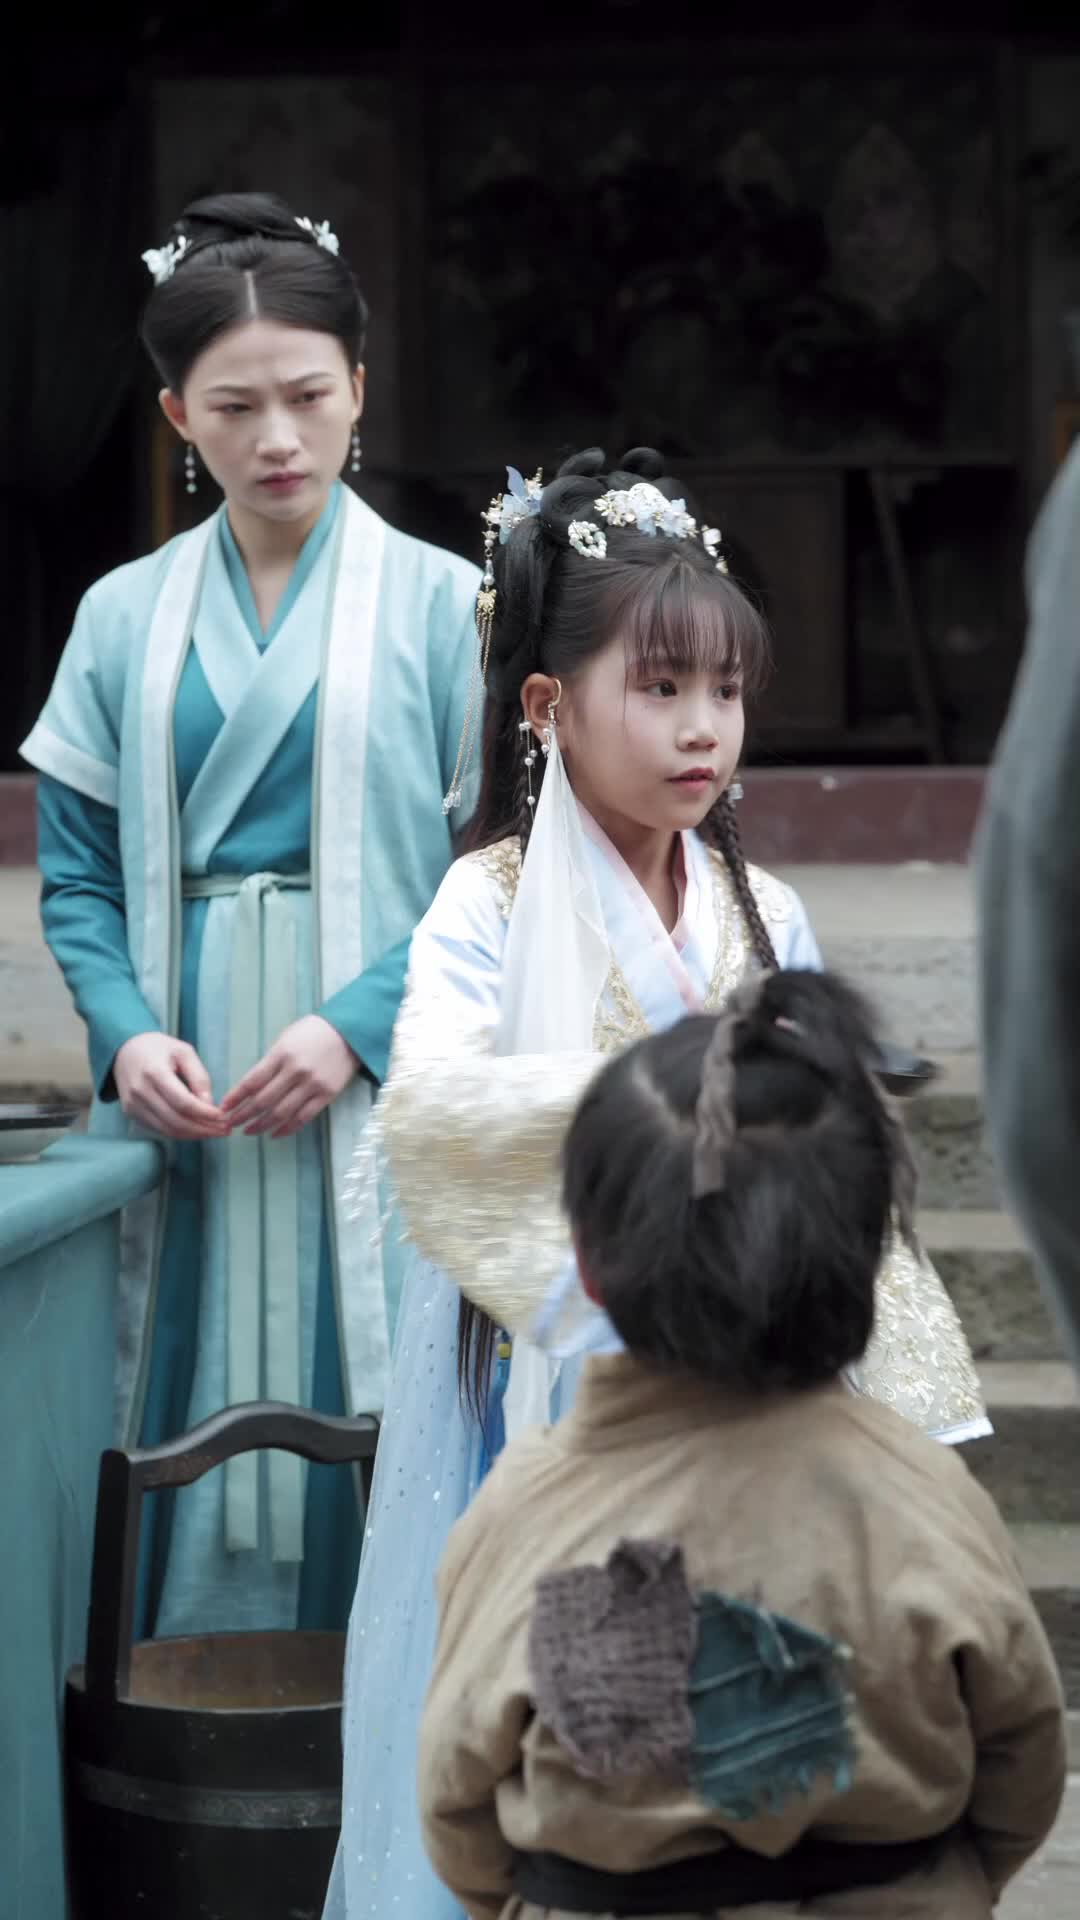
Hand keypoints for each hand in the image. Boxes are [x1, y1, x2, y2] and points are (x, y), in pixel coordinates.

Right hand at [114, 1033, 229, 1140]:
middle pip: (176, 1121)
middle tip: (224, 1129)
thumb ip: (198, 1077)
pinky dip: (180, 1132)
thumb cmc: (158, 1048)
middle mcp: (140, 1092)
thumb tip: (209, 1105)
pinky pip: (159, 1129)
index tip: (223, 1116)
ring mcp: (133, 1105)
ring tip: (214, 1132)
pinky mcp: (131, 1113)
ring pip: (168, 1130)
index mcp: (154, 1072)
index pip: (183, 1103)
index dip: (205, 1114)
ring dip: (194, 1135)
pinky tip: (196, 1129)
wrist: (125, 1050)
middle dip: (204, 1129)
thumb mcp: (184, 1052)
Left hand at [221, 1016, 358, 1138]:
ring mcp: (312, 1085)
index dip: (235, 1097)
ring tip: (249, 1131)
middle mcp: (296, 1071)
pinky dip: (286, 1129)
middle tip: (230, 1123)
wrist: (350, 1032)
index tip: (223, 1107)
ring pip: (281, 1113)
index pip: (252, 1081)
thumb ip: (270, 1061)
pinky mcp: (327, 1095)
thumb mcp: (286, 1038)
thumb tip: (251, 1086)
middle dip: (243, 1115)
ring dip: (262, 1125)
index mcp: (282, 1054)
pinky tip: (274, 1133)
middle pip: (263, 1100)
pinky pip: (303, 1118)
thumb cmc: (314, 1032)